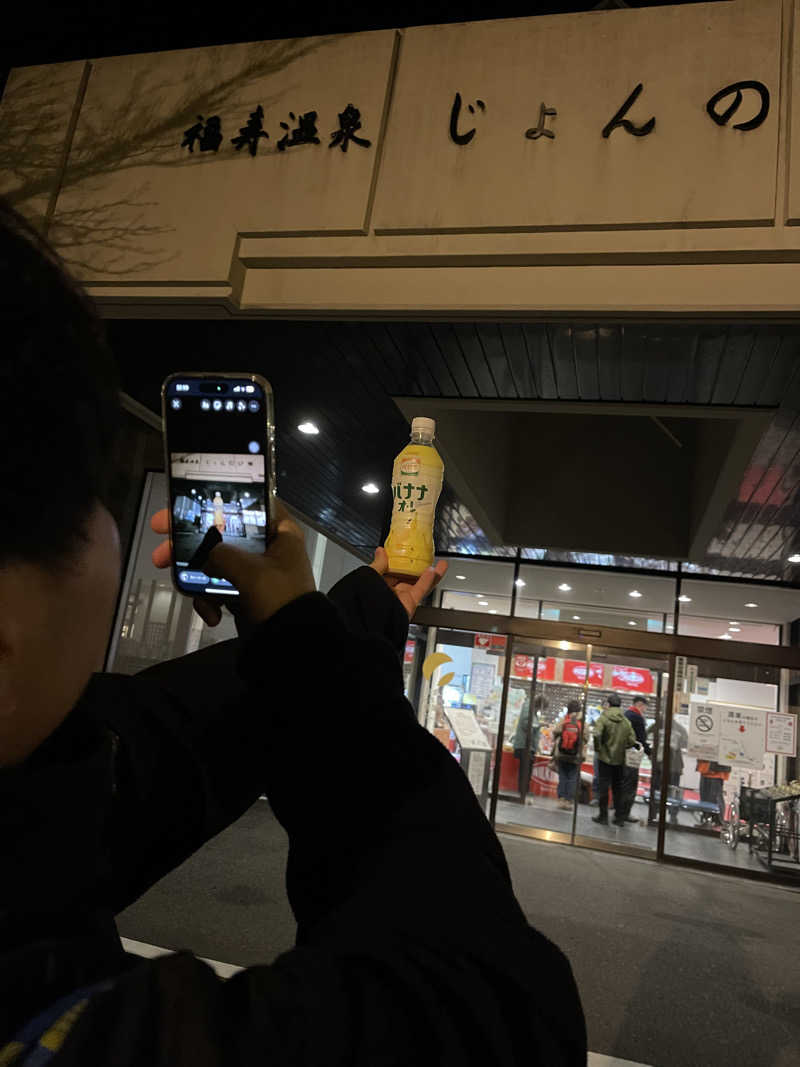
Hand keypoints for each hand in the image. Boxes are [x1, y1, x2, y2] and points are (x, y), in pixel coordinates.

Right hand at [151, 499, 314, 627]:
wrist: (290, 644)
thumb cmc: (279, 597)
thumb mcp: (249, 569)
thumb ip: (220, 554)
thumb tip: (205, 558)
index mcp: (280, 532)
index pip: (249, 503)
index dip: (218, 501)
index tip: (186, 504)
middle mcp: (269, 547)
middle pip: (223, 535)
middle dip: (190, 544)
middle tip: (163, 545)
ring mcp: (256, 572)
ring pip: (216, 563)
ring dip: (196, 576)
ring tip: (179, 583)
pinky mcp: (246, 594)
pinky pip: (219, 589)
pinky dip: (210, 600)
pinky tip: (211, 614)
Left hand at [369, 546, 447, 619]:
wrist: (372, 617)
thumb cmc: (366, 598)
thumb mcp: (370, 575)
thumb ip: (378, 563)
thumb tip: (381, 551)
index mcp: (378, 586)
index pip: (391, 572)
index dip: (398, 563)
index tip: (404, 553)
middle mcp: (390, 593)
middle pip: (407, 578)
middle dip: (416, 568)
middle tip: (424, 558)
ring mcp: (401, 599)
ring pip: (418, 583)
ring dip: (429, 574)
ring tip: (437, 564)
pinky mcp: (410, 604)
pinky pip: (421, 590)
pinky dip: (428, 580)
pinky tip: (434, 570)